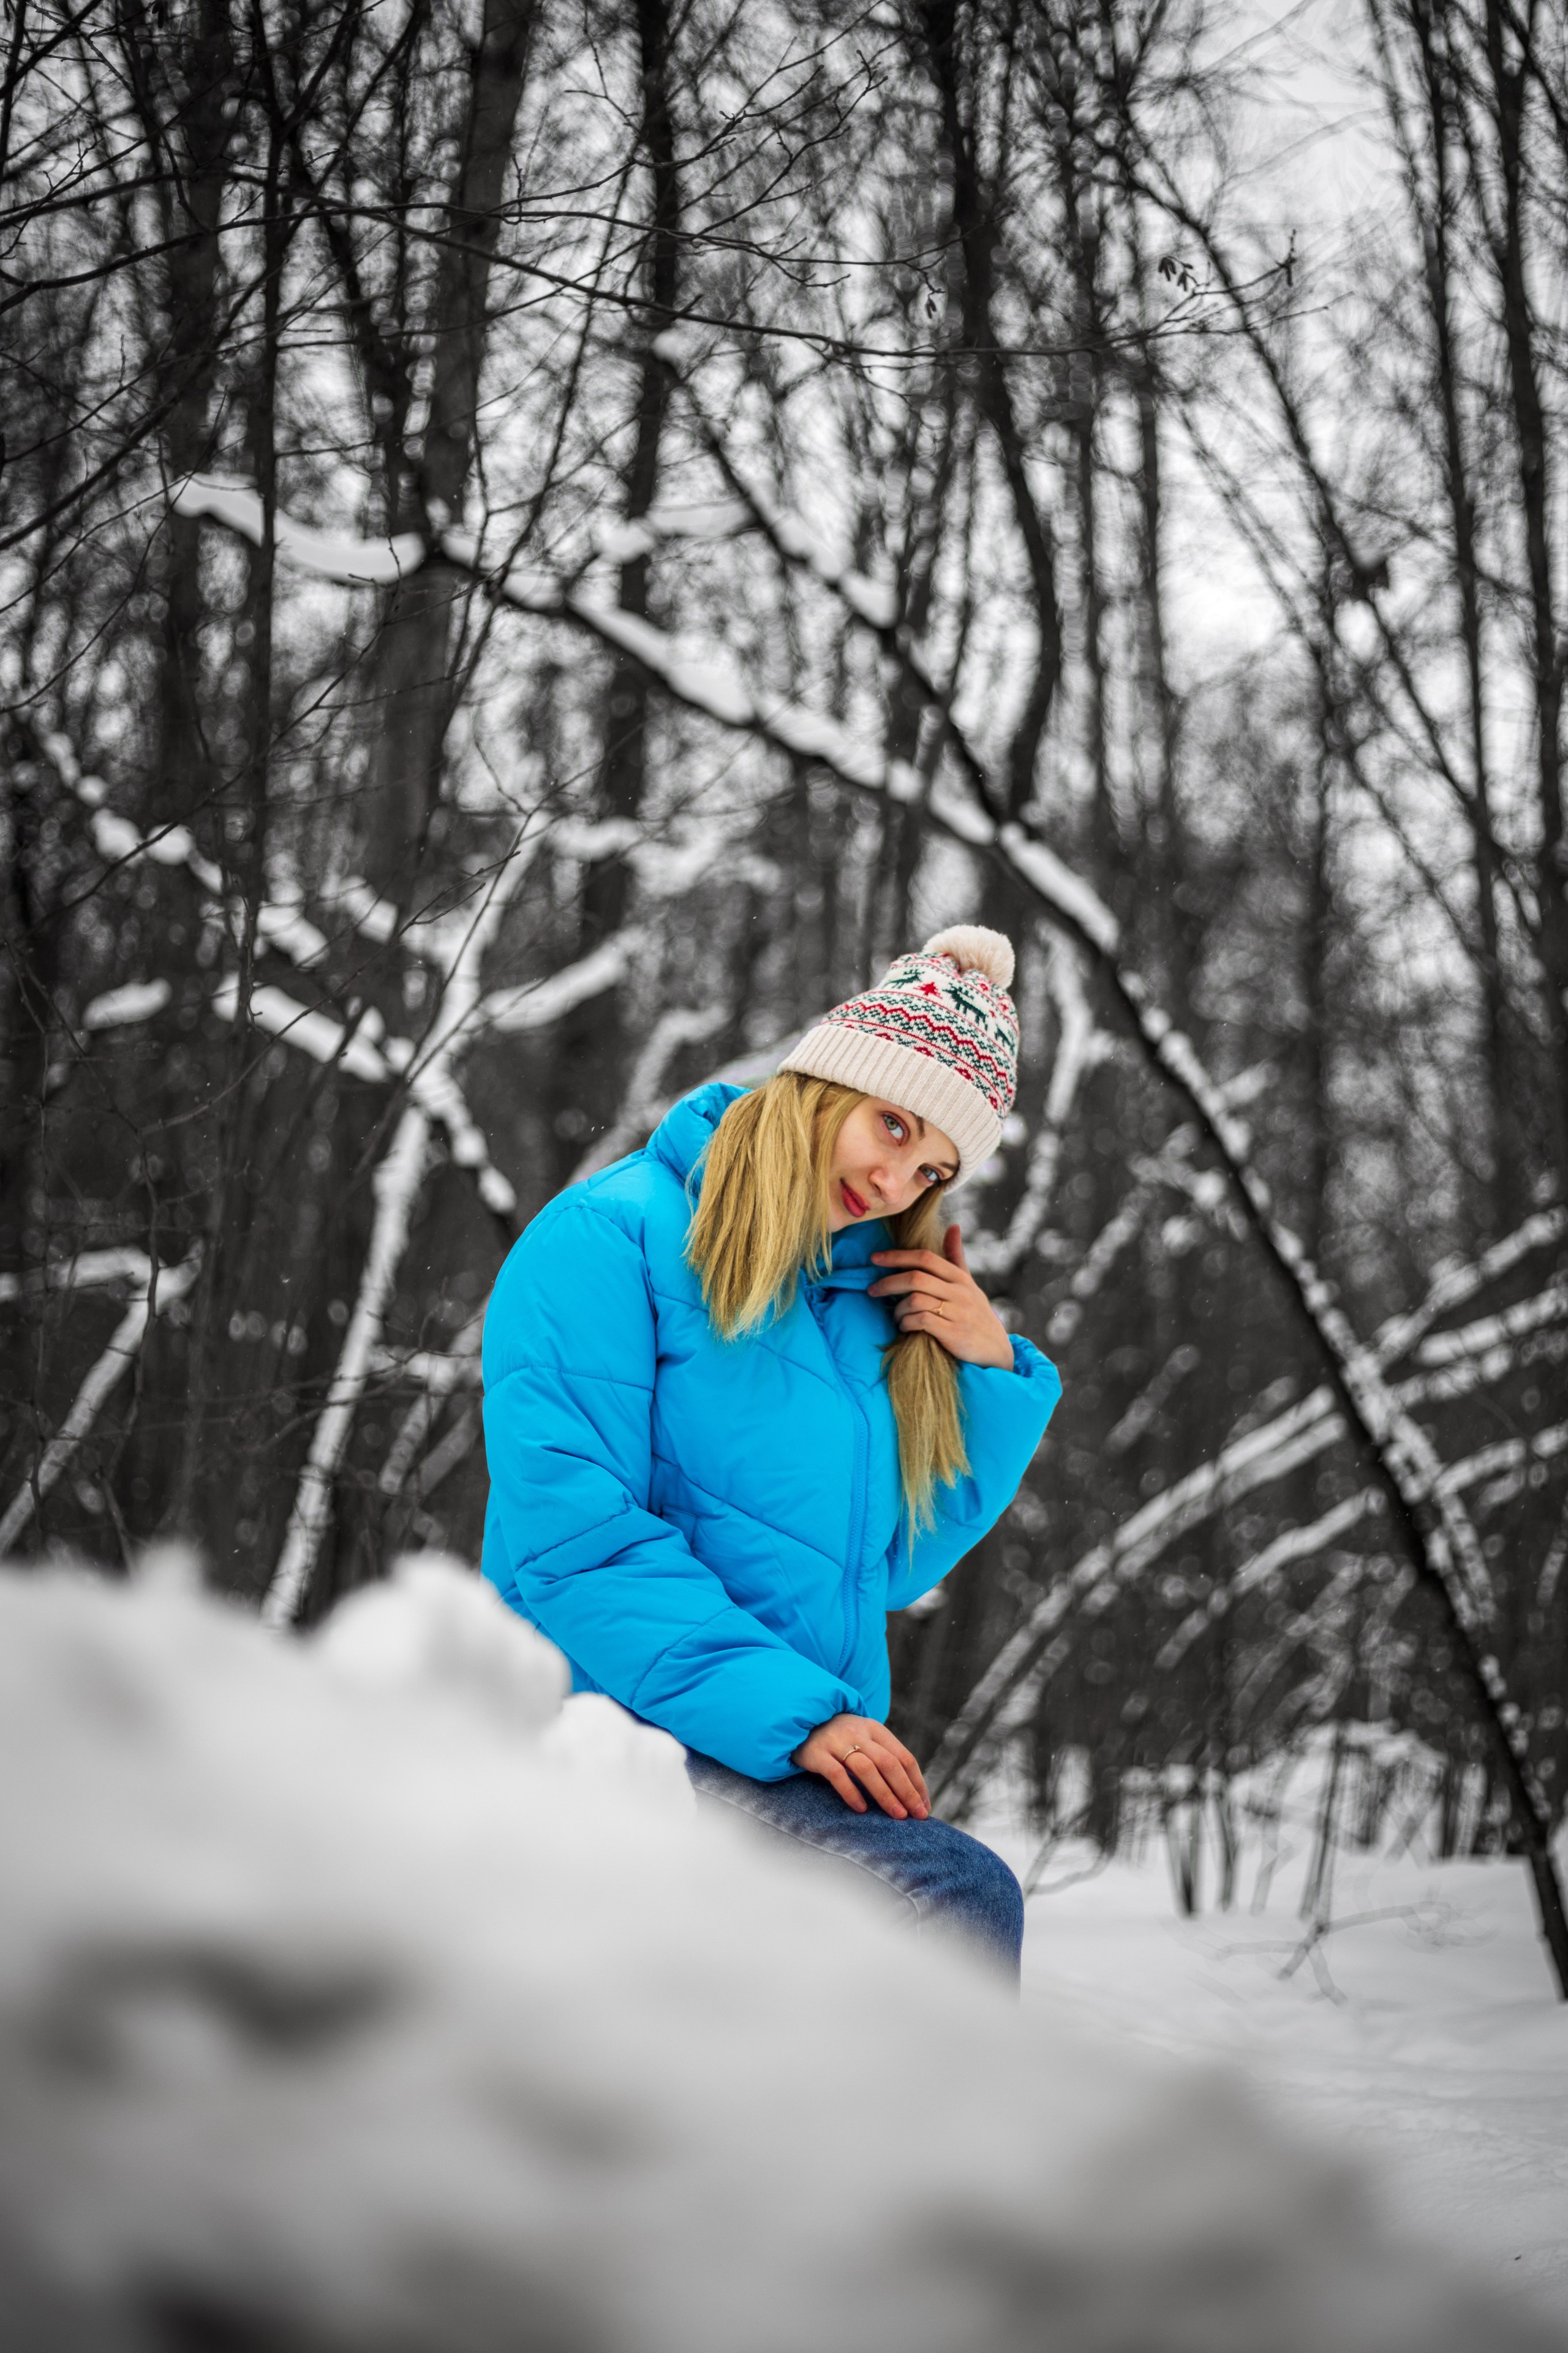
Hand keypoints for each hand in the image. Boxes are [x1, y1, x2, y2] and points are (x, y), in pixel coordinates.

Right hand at [793, 1713, 930, 1817]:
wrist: (800, 1720)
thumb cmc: (839, 1737)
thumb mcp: (863, 1737)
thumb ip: (883, 1756)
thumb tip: (912, 1791)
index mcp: (875, 1729)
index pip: (904, 1757)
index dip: (917, 1782)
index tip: (924, 1805)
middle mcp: (858, 1732)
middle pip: (889, 1763)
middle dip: (906, 1791)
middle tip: (917, 1815)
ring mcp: (836, 1742)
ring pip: (866, 1769)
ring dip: (885, 1794)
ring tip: (896, 1815)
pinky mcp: (816, 1753)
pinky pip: (837, 1775)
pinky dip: (851, 1792)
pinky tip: (861, 1809)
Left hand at [869, 1225, 1013, 1370]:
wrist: (995, 1349)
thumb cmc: (976, 1313)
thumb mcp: (968, 1283)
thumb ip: (956, 1256)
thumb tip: (953, 1226)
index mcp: (960, 1278)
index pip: (926, 1258)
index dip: (897, 1256)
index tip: (875, 1258)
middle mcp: (959, 1292)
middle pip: (916, 1278)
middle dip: (888, 1282)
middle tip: (872, 1290)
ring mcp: (957, 1313)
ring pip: (916, 1300)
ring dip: (898, 1309)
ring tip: (896, 1316)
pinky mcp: (953, 1333)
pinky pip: (921, 1321)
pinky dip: (907, 1323)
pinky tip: (905, 1326)